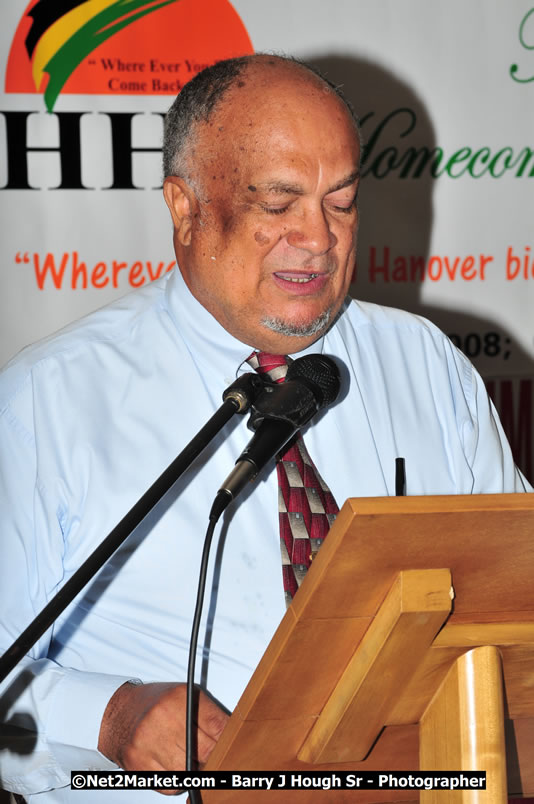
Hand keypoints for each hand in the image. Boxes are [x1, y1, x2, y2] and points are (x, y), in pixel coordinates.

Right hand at [98, 681, 228, 786]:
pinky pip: (171, 786)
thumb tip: (234, 737)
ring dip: (194, 770)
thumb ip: (209, 715)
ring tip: (189, 758)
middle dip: (212, 757)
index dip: (229, 741)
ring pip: (189, 772)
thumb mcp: (185, 696)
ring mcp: (149, 743)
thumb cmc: (156, 705)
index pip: (218, 727)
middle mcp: (163, 718)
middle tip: (211, 755)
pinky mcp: (138, 765)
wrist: (118, 712)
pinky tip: (171, 764)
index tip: (234, 747)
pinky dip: (177, 780)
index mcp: (180, 698)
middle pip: (206, 752)